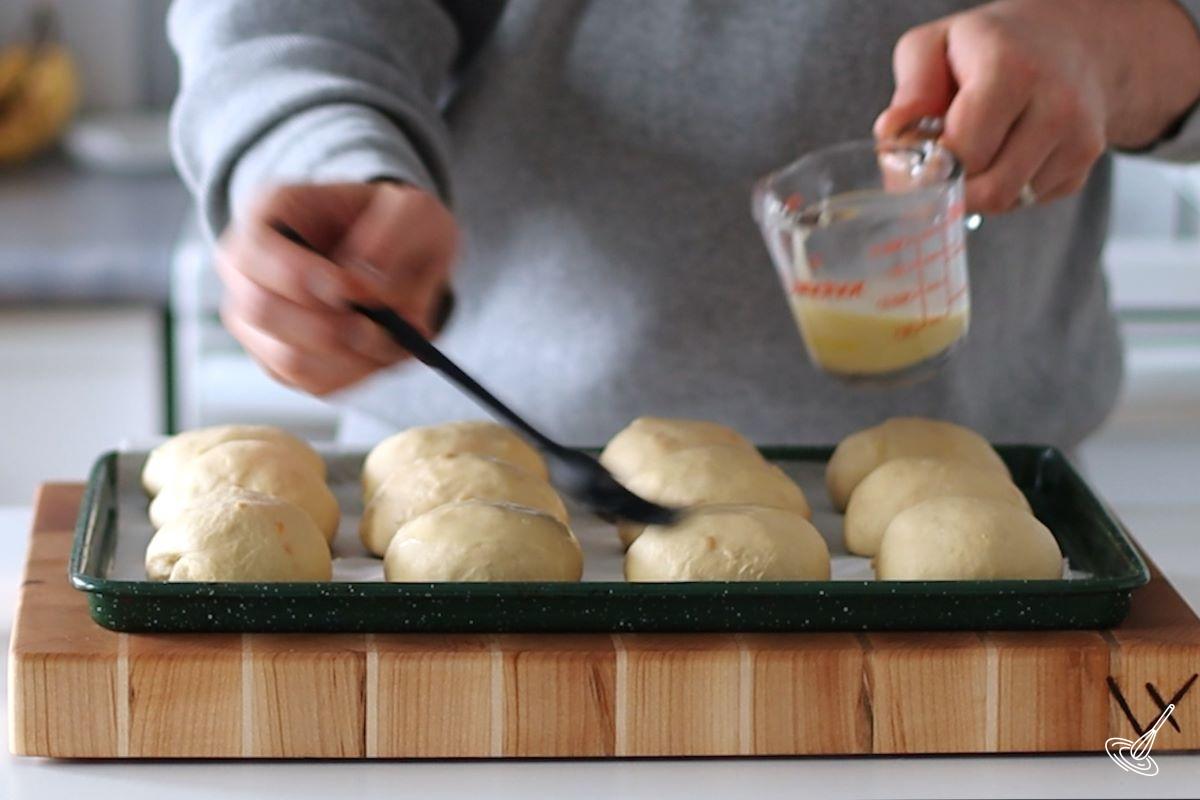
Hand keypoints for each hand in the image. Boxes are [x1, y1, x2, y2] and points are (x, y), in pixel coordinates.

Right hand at [216, 181, 457, 394]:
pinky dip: (358, 374)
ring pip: (287, 360)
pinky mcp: (283, 361)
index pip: (255, 251)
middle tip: (383, 326)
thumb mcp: (412, 211)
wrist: (406, 254)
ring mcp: (258, 320)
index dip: (300, 277)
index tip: (354, 291)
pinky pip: (313, 383)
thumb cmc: (400, 225)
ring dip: (352, 358)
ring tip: (396, 337)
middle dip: (329, 327)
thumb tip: (362, 286)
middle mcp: (249, 269)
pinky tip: (384, 350)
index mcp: (270, 213)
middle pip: (259, 311)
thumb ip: (390, 238)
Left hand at [875, 0, 1199, 212]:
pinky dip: (1005, 189)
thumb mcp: (937, 44)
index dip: (932, 167)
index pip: (963, 153)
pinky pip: (1028, 202)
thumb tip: (890, 132)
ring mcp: (1080, 138)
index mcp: (1013, 70)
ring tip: (973, 152)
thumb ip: (911, 88)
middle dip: (954, 187)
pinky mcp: (1085, 163)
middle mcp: (1057, 106)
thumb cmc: (989, 45)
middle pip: (990, 189)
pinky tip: (1004, 154)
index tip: (920, 158)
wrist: (1067, 40)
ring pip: (1008, 201)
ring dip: (978, 190)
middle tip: (939, 166)